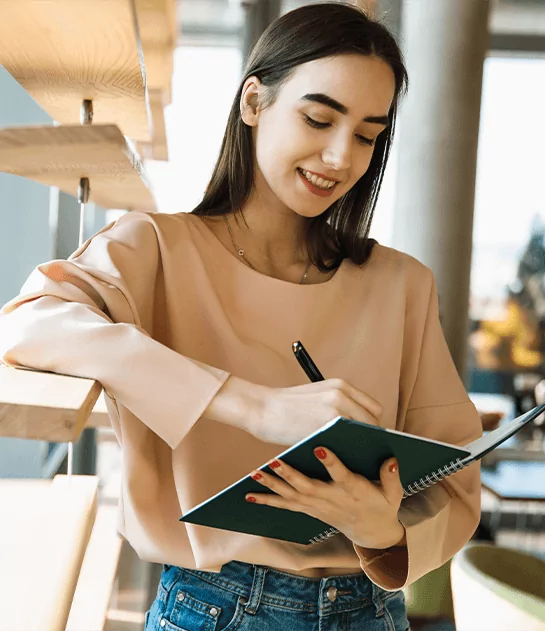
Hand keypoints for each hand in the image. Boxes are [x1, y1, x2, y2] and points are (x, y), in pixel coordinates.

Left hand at [245, 447, 405, 549]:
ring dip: (272, 485)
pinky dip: (267, 501)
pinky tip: (249, 495)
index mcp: (353, 490)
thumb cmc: (382, 506)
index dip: (331, 463)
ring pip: (292, 496)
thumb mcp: (394, 495)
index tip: (319, 448)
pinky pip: (286, 506)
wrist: (372, 535)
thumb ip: (391, 478)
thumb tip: (390, 460)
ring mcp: (318, 506)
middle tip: (274, 460)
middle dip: (289, 474)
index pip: (341, 476)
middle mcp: (332, 499)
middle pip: (308, 487)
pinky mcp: (309, 510)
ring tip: (255, 472)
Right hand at [250, 378, 382, 445]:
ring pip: (363, 433)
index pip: (373, 408)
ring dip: (362, 445)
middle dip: (370, 437)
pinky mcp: (325, 425)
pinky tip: (342, 459)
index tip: (367, 438)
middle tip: (361, 451)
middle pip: (373, 422)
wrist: (259, 407)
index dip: (372, 424)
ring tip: (355, 458)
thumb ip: (338, 407)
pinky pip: (347, 441)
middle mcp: (342, 394)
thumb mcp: (316, 396)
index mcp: (341, 385)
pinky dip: (348, 451)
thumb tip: (356, 430)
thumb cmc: (284, 407)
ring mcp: (335, 409)